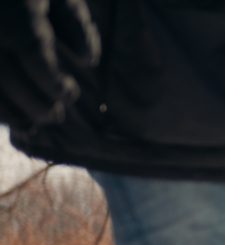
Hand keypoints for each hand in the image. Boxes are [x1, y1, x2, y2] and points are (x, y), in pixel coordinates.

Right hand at [0, 0, 99, 129]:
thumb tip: (88, 61)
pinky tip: (13, 120)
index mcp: (17, 10)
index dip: (50, 77)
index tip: (68, 94)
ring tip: (31, 126)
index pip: (32, 48)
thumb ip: (75, 23)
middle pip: (4, 72)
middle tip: (55, 116)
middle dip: (31, 101)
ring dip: (7, 111)